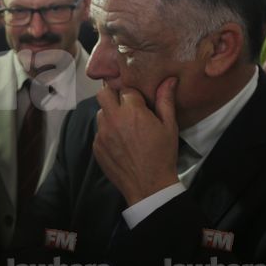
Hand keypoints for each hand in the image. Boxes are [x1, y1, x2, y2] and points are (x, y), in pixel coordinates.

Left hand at [92, 78, 179, 205]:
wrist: (148, 185)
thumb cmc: (162, 155)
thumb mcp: (169, 126)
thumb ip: (165, 100)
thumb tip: (169, 79)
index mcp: (132, 111)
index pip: (126, 89)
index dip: (134, 94)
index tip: (140, 101)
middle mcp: (113, 119)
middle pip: (103, 93)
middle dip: (113, 95)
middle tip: (125, 104)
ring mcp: (102, 133)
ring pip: (100, 113)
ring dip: (110, 114)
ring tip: (124, 126)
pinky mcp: (96, 146)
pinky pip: (98, 131)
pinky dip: (107, 132)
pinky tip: (120, 142)